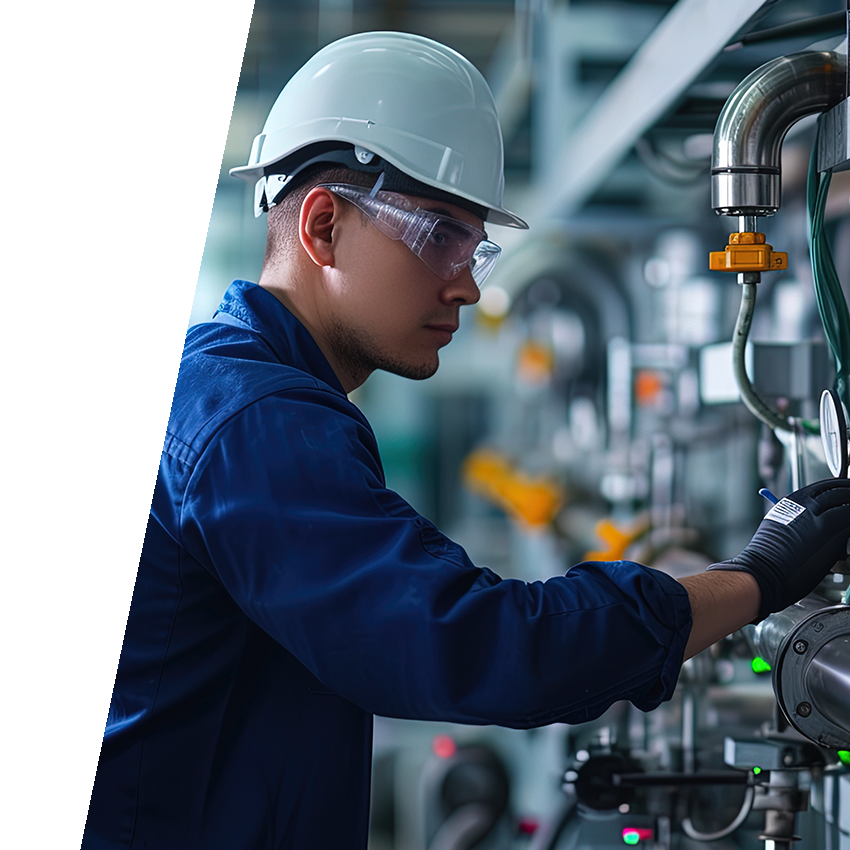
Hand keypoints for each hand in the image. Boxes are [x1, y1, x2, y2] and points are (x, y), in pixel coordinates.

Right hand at [707, 478, 849, 620]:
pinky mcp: (833, 537)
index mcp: (792, 501)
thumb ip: (798, 516)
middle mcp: (807, 507)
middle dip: (848, 492)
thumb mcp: (778, 525)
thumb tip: (815, 516)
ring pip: (847, 507)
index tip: (844, 487)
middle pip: (838, 492)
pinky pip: (849, 526)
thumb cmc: (769, 555)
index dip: (837, 486)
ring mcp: (821, 521)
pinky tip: (849, 531)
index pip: (823, 486)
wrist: (766, 570)